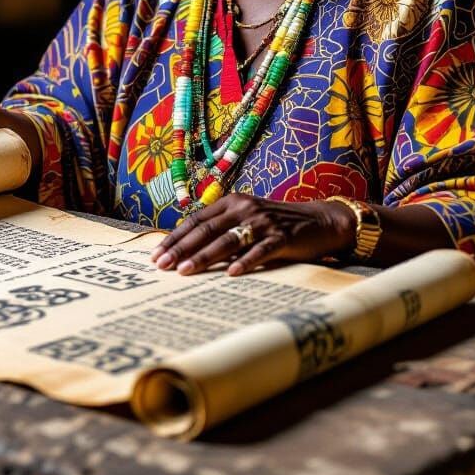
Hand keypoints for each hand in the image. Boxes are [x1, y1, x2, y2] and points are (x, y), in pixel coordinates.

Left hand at [149, 195, 356, 275]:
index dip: (175, 237)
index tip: (156, 254)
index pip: (196, 220)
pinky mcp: (283, 237)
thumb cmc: (275, 224)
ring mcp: (263, 222)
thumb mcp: (245, 219)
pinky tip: (230, 273)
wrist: (319, 221)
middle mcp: (245, 208)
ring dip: (204, 257)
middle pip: (206, 230)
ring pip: (228, 240)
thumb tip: (186, 250)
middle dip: (181, 248)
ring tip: (185, 271)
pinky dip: (244, 262)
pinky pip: (260, 251)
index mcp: (232, 201)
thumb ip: (221, 228)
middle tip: (162, 265)